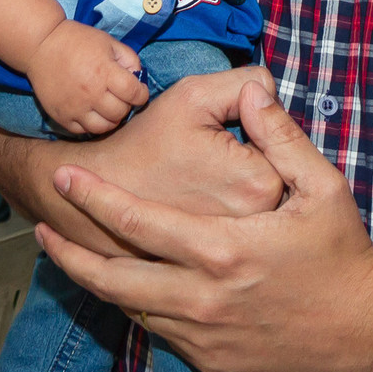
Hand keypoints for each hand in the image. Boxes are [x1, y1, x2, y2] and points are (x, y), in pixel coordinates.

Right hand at [0, 65, 286, 258]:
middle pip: (279, 197)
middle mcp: (251, 234)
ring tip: (201, 197)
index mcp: (258, 186)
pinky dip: (220, 244)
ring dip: (240, 215)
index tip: (226, 146)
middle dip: (251, 178)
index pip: (287, 160)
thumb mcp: (195, 94)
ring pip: (258, 230)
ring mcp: (231, 266)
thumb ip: (247, 83)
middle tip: (212, 171)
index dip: (256, 145)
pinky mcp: (209, 288)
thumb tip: (272, 92)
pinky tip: (196, 228)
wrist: (85, 197)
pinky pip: (232, 256)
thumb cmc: (146, 141)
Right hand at [26, 20, 147, 135]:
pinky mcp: (61, 116)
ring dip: (111, 119)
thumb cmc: (78, 41)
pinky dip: (92, 124)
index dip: (142, 95)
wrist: (42, 45)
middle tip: (122, 98)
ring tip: (109, 108)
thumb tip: (138, 79)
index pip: (134, 94)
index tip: (140, 92)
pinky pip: (83, 131)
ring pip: (103, 127)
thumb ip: (129, 60)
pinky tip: (92, 112)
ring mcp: (74, 108)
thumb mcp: (109, 42)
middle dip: (126, 106)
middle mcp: (91, 93)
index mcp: (105, 72)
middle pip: (120, 113)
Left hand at [37, 79, 372, 371]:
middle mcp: (201, 299)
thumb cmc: (345, 254)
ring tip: (71, 256)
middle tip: (43, 228)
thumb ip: (281, 137)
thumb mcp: (323, 186)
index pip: (137, 222)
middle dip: (70, 252)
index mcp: (221, 250)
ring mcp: (204, 336)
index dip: (95, 198)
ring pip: (131, 309)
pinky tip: (129, 289)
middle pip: (113, 278)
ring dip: (96, 282)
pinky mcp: (212, 361)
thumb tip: (254, 90)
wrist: (366, 332)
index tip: (66, 176)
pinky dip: (136, 308)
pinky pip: (159, 333)